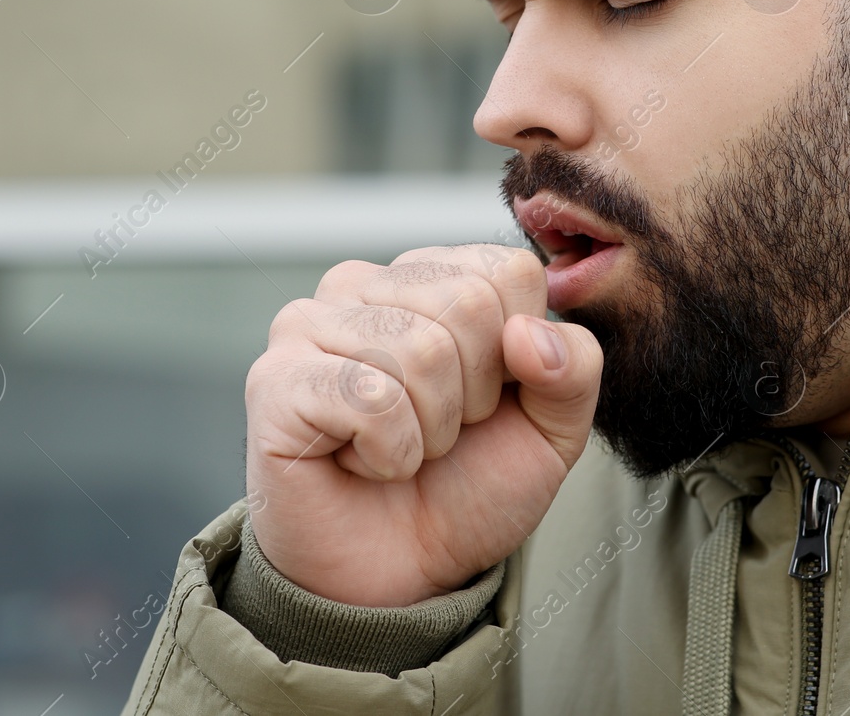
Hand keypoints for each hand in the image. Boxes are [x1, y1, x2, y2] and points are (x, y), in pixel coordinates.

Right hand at [244, 244, 602, 606]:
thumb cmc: (467, 489)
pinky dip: (390, 453)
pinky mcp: (274, 380)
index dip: (519, 356)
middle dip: (474, 395)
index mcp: (428, 276)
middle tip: (439, 433)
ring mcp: (308, 325)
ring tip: (400, 448)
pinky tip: (362, 463)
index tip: (485, 401)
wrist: (402, 577)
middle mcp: (362, 284)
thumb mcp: (552, 430)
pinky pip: (371, 398)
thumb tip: (526, 333)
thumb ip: (574, 367)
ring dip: (431, 430)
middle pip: (469, 303)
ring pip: (421, 350)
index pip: (509, 271)